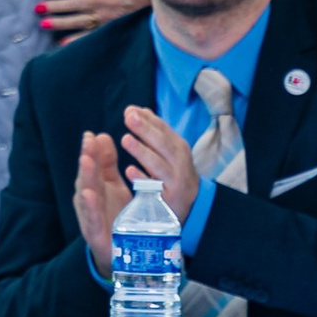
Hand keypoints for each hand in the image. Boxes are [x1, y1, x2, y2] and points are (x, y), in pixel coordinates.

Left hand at [39, 0, 144, 38]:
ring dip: (61, 23)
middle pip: (77, 4)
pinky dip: (77, 41)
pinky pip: (92, 37)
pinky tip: (62, 43)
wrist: (153, 8)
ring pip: (81, 21)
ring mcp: (108, 19)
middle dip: (56, 6)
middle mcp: (106, 2)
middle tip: (38, 7)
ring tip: (43, 23)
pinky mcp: (110, 31)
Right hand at [72, 128, 128, 273]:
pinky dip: (90, 207)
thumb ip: (106, 163)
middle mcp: (88, 200)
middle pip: (87, 178)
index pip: (91, 167)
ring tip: (86, 161)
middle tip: (89, 143)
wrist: (118, 252)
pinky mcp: (95, 234)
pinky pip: (92, 218)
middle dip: (87, 159)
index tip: (91, 135)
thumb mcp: (111, 185)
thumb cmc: (115, 215)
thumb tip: (100, 135)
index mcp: (93, 187)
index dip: (91, 151)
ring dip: (86, 178)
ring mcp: (90, 217)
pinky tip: (88, 194)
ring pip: (86, 195)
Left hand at [120, 104, 200, 222]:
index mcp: (178, 148)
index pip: (164, 130)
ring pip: (158, 166)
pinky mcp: (169, 200)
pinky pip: (155, 189)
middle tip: (128, 117)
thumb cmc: (173, 173)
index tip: (130, 110)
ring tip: (125, 139)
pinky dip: (143, 180)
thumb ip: (155, 132)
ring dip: (142, 152)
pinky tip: (130, 171)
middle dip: (146, 130)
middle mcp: (180, 163)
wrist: (190, 206)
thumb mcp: (168, 152)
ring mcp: (176, 182)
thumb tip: (138, 110)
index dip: (148, 120)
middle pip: (163, 145)